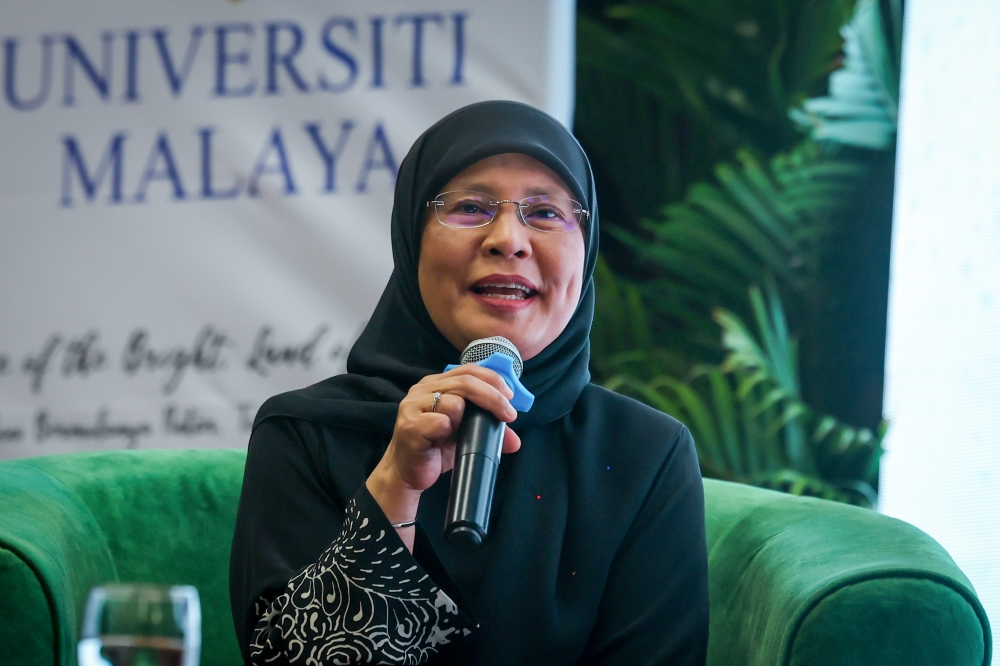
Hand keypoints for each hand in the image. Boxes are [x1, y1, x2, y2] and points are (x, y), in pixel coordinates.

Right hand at [366, 364, 521, 548]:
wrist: (406, 473)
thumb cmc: (435, 449)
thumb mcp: (465, 435)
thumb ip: (487, 430)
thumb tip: (515, 441)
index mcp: (437, 384)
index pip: (469, 370)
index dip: (493, 380)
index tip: (509, 398)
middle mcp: (423, 389)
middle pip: (466, 382)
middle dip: (493, 398)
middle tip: (508, 415)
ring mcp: (413, 406)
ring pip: (454, 402)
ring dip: (465, 420)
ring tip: (458, 434)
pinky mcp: (410, 425)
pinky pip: (440, 422)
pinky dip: (448, 432)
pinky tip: (442, 442)